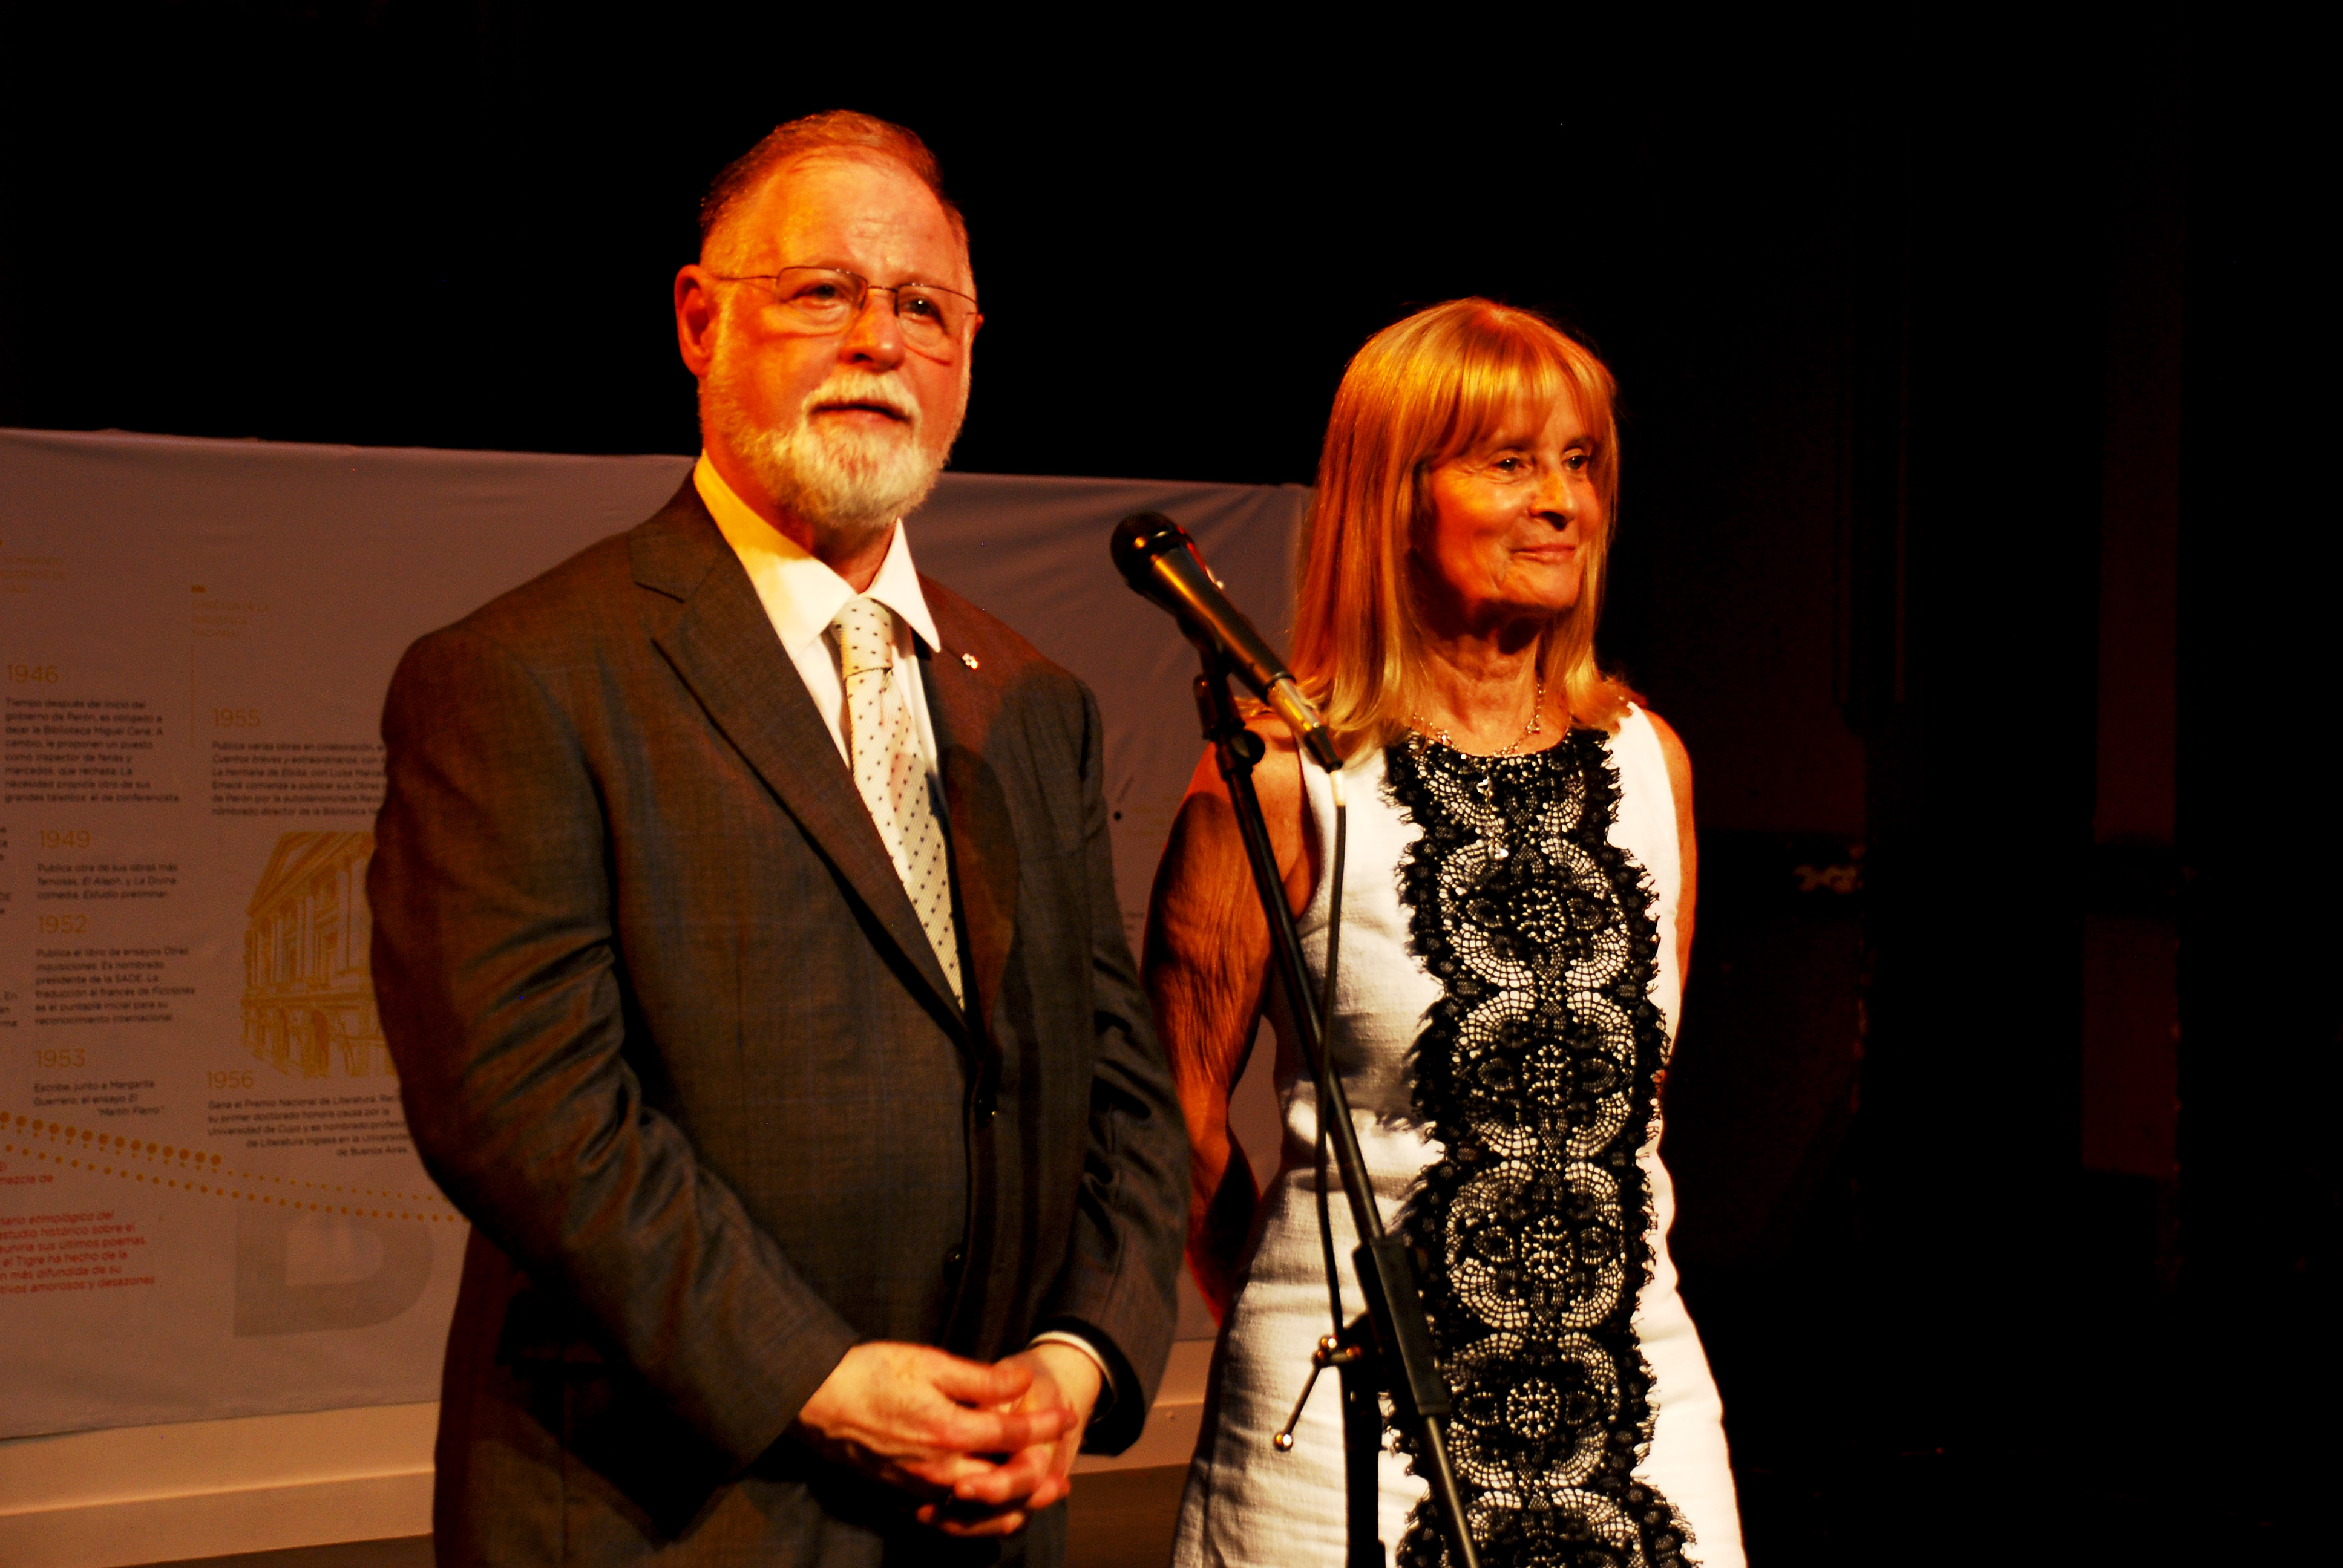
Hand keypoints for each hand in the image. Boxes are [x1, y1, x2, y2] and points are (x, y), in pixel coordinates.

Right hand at [790, 1341, 1077, 1525]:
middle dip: (1038, 1475)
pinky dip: (976, 1521)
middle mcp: (938, 1468)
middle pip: (1003, 1482)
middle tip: (1063, 1473)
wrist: (816, 1400)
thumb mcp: (930, 1362)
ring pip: (979, 1509)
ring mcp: (919, 1488)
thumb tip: (1021, 1382)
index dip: (1046, 1425)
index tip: (1068, 1415)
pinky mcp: (901, 1496)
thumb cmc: (871, 1373)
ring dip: (1014, 1504)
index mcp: (949, 1430)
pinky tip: (990, 1513)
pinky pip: (948, 1520)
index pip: (1013, 1434)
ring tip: (1039, 1499)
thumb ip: (981, 1378)